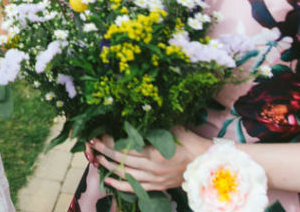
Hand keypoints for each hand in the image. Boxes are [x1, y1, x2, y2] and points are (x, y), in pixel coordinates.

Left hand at [90, 128, 209, 191]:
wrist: (207, 162)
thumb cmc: (189, 141)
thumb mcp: (172, 128)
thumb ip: (153, 124)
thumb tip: (135, 111)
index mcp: (155, 153)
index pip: (125, 148)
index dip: (110, 142)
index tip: (99, 134)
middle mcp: (152, 168)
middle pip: (122, 160)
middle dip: (104, 151)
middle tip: (92, 143)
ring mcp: (154, 179)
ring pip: (125, 174)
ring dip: (108, 166)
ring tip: (96, 158)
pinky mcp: (157, 186)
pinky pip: (135, 187)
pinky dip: (120, 185)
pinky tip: (108, 180)